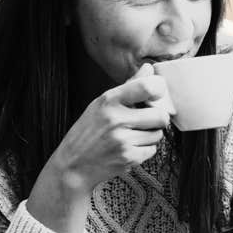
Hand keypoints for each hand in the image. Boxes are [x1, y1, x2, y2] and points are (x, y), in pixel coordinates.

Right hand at [46, 63, 173, 193]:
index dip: (159, 90)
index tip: (157, 95)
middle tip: (147, 120)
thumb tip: (149, 68)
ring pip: (158, 134)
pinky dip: (144, 150)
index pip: (147, 87)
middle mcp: (116, 119)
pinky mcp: (128, 158)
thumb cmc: (88, 131)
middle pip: (160, 116)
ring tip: (132, 136)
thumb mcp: (101, 104)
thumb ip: (128, 86)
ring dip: (150, 135)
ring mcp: (122, 140)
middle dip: (157, 119)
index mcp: (108, 100)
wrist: (73, 164)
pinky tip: (128, 148)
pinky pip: (152, 150)